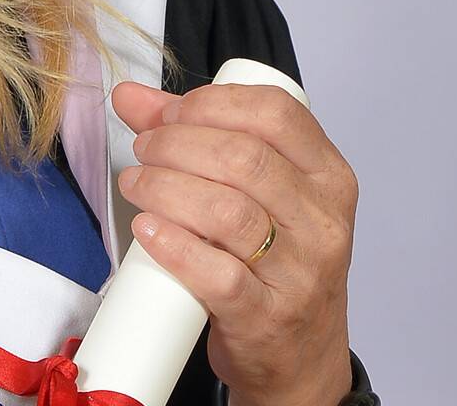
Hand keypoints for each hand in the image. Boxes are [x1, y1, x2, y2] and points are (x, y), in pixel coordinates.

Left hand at [109, 81, 358, 405]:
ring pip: (227, 211)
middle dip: (176, 143)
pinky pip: (219, 275)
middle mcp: (322, 221)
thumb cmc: (274, 260)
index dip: (211, 104)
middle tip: (143, 150)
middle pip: (243, 158)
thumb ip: (194, 133)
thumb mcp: (253, 191)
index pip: (276, 113)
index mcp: (326, 176)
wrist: (300, 360)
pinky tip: (148, 229)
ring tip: (136, 185)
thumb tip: (130, 97)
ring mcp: (300, 273)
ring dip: (164, 188)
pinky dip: (174, 245)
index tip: (169, 113)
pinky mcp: (267, 317)